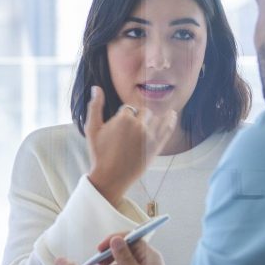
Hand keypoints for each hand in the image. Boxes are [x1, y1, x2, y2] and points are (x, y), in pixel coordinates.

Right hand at [85, 87, 178, 207]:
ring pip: (156, 118)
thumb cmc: (99, 154)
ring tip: (155, 114)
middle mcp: (139, 125)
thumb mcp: (92, 129)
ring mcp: (150, 136)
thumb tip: (96, 88)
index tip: (121, 124)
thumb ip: (94, 106)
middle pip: (144, 111)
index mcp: (124, 118)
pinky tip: (172, 115)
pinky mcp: (156, 147)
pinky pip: (167, 129)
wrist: (110, 177)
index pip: (128, 108)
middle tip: (133, 125)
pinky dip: (171, 121)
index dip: (124, 115)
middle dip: (139, 115)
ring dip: (154, 116)